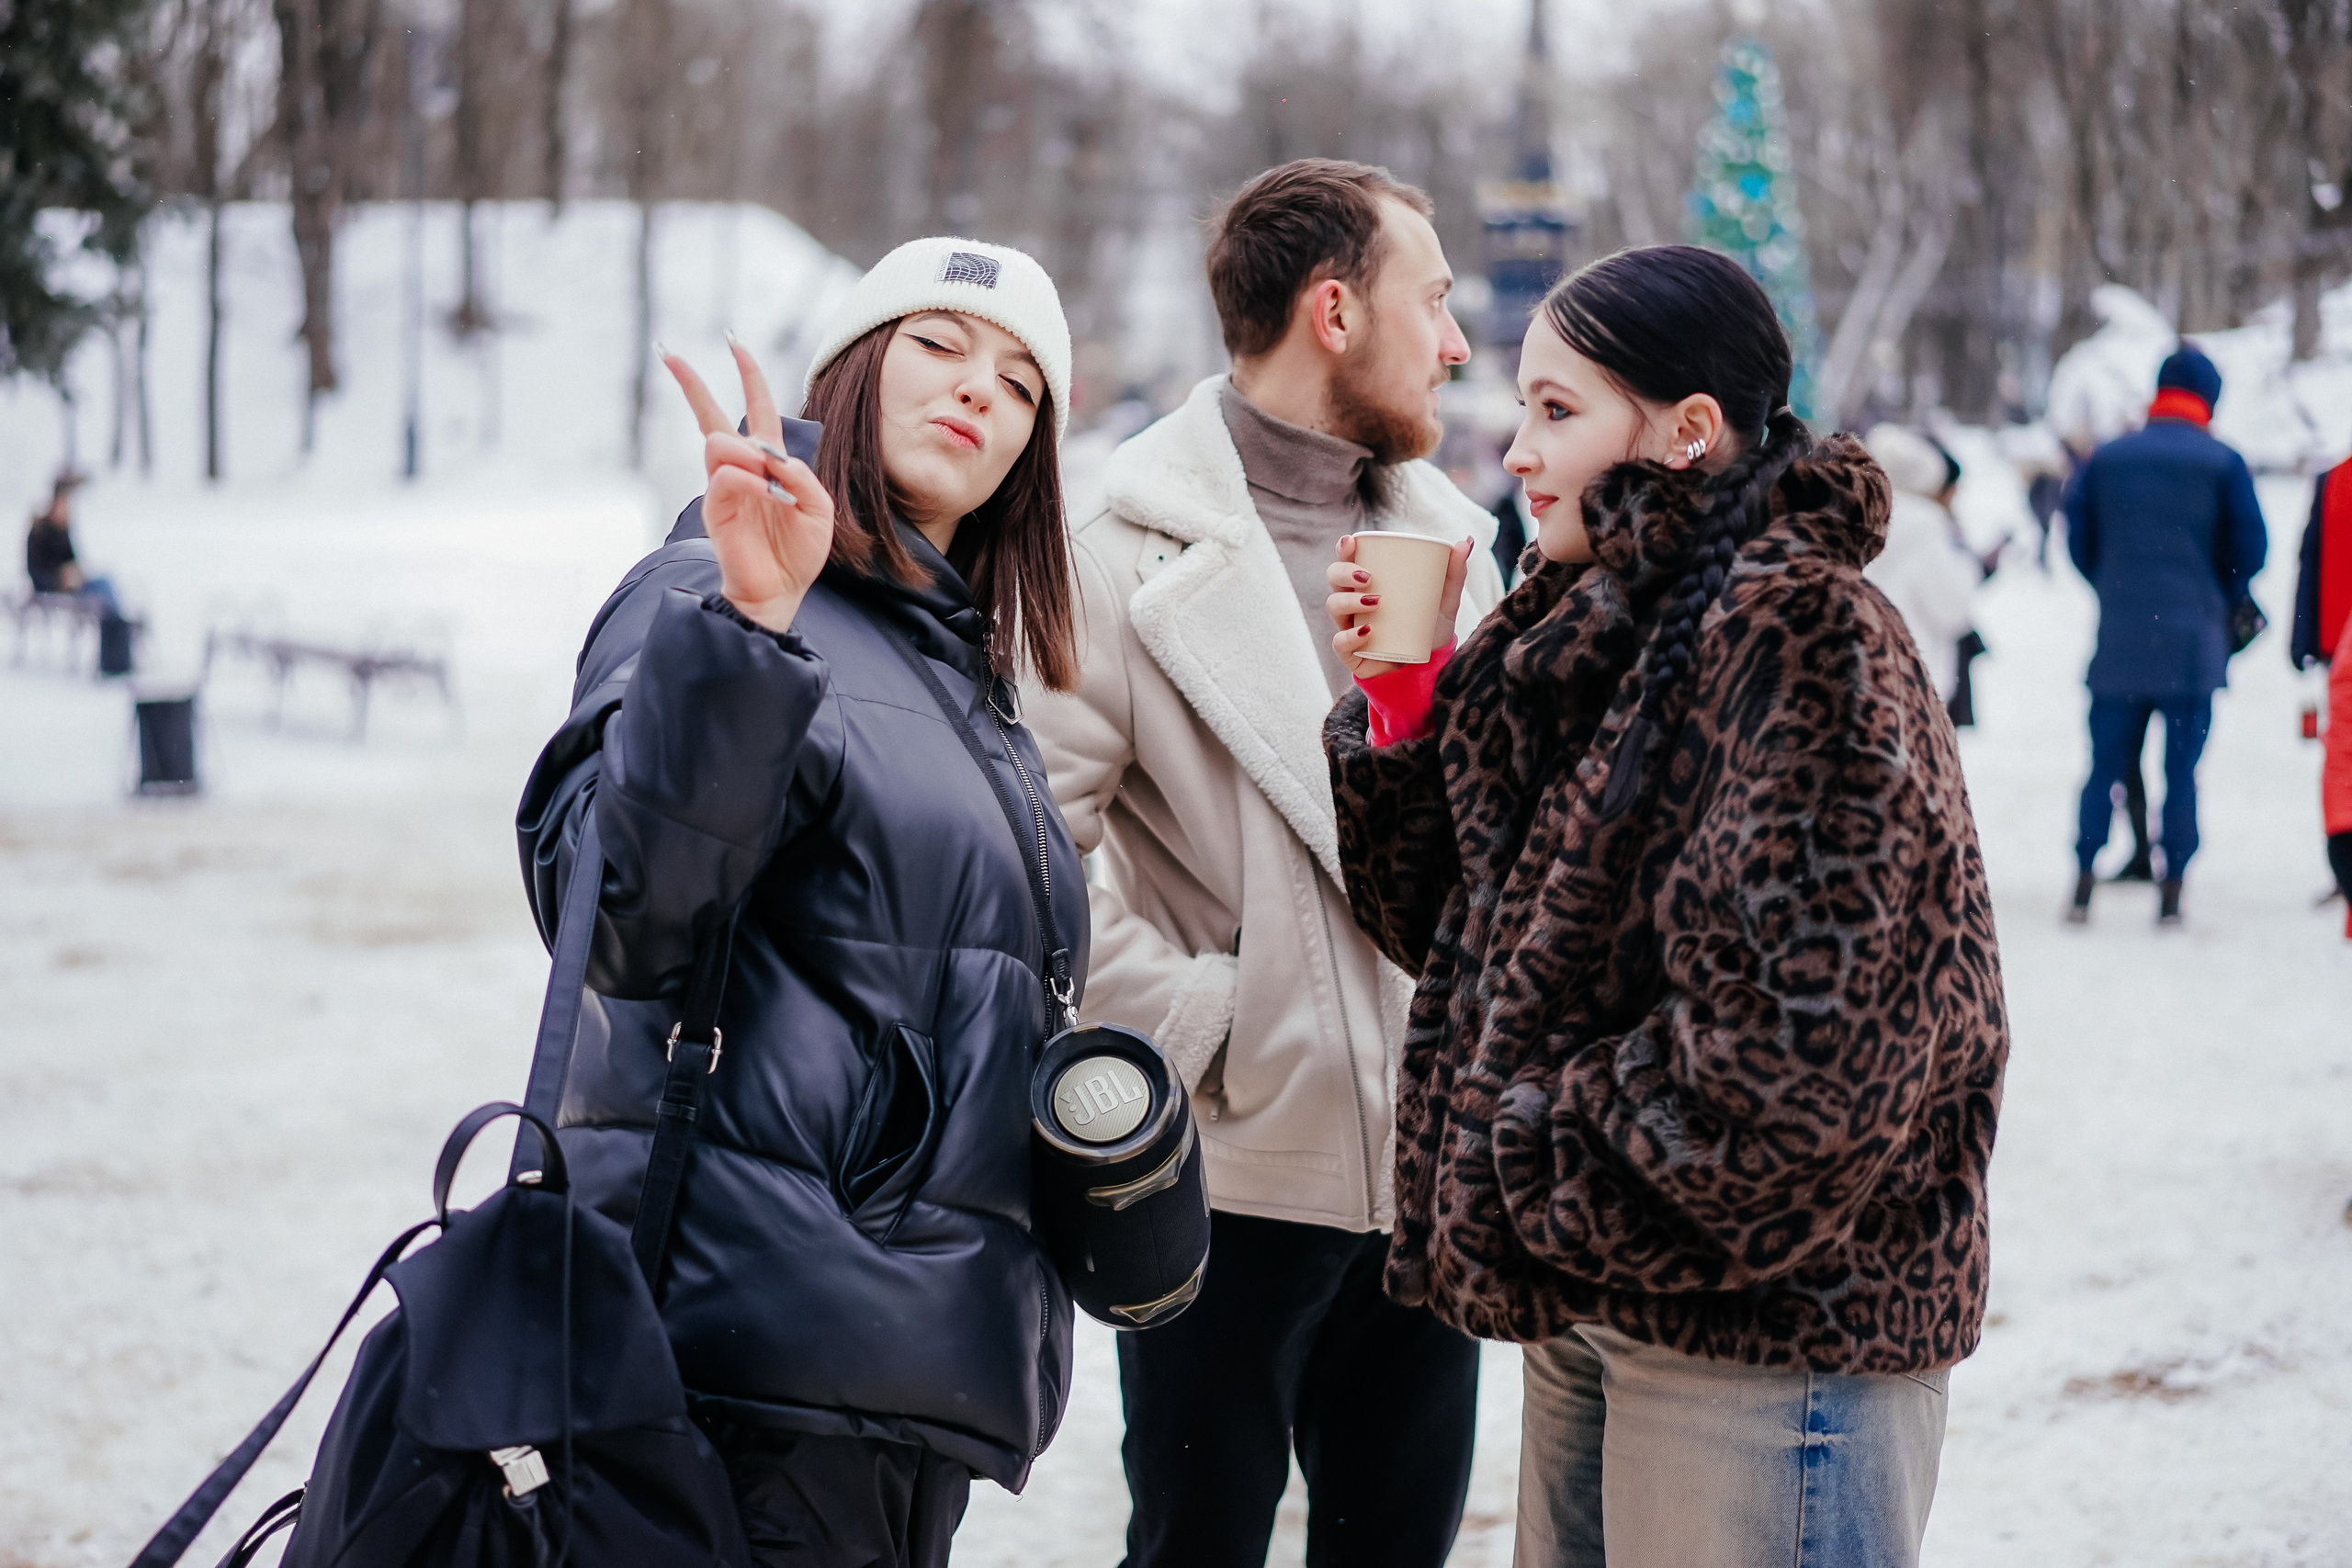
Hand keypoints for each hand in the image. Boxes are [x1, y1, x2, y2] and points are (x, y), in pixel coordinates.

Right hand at [662, 339, 835, 633]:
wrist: (780, 589)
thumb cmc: (799, 550)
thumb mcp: (819, 507)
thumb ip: (802, 476)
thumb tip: (772, 458)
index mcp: (769, 461)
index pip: (756, 409)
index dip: (748, 376)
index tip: (733, 344)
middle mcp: (741, 468)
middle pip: (709, 416)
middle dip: (691, 384)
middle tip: (670, 356)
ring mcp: (724, 486)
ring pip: (719, 442)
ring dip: (746, 453)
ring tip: (768, 478)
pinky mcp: (716, 506)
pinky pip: (727, 476)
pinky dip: (750, 481)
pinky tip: (769, 497)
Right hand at [1324, 534, 1472, 678]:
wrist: (1428, 669)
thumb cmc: (1428, 629)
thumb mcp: (1445, 601)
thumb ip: (1454, 573)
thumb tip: (1466, 541)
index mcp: (1369, 584)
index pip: (1348, 560)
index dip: (1343, 549)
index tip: (1351, 542)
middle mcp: (1353, 602)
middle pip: (1334, 579)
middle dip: (1344, 573)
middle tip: (1369, 577)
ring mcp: (1349, 627)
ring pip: (1333, 606)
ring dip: (1349, 600)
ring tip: (1375, 602)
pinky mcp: (1351, 653)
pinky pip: (1339, 642)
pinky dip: (1350, 636)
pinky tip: (1368, 631)